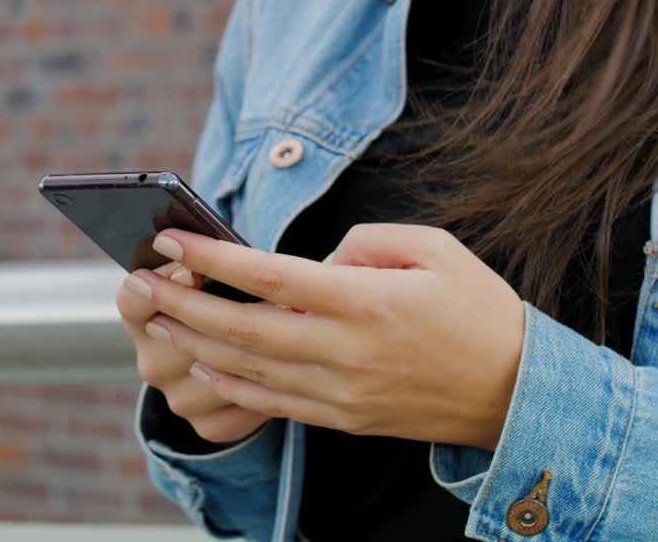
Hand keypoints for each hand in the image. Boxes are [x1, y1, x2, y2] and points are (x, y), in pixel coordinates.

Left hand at [131, 224, 525, 450]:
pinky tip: (202, 367)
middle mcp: (346, 350)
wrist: (519, 392)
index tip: (171, 238)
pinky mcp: (346, 418)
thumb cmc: (479, 310)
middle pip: (244, 328)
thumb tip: (314, 261)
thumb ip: (365, 243)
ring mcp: (343, 391)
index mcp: (366, 300)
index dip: (213, 258)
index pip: (270, 275)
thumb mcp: (434, 249)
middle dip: (183, 305)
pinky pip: (275, 404)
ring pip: (250, 369)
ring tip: (154, 321)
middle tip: (138, 282)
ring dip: (194, 345)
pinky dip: (232, 386)